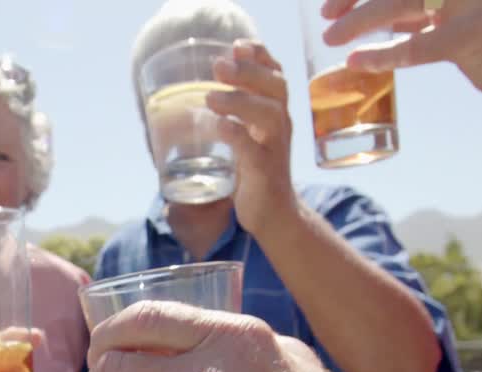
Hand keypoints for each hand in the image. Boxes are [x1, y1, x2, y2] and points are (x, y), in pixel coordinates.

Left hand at [205, 41, 298, 236]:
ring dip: (240, 101)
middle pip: (275, 88)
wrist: (274, 215)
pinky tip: (219, 126)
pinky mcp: (266, 171)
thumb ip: (234, 115)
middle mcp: (280, 126)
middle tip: (218, 65)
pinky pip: (254, 149)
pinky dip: (237, 135)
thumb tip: (202, 94)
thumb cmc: (257, 173)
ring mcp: (275, 148)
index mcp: (275, 114)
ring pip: (268, 114)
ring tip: (211, 97)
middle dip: (248, 72)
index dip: (260, 57)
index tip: (238, 46)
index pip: (275, 76)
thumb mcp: (248, 137)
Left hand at [320, 0, 481, 96]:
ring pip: (403, 1)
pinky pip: (424, 44)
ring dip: (361, 19)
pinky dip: (388, 53)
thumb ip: (403, 8)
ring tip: (331, 37)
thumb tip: (348, 10)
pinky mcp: (480, 32)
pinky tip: (358, 60)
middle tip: (324, 14)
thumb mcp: (439, 8)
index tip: (328, 2)